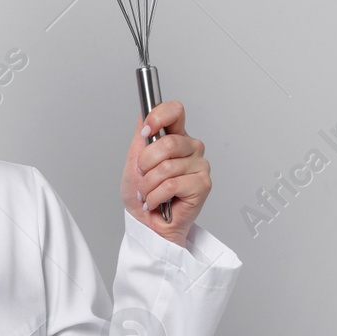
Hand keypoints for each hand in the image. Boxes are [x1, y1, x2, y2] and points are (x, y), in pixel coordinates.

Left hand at [120, 100, 211, 244]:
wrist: (145, 223)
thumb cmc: (142, 195)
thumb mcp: (134, 162)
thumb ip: (141, 138)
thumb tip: (143, 114)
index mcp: (176, 138)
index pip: (175, 112)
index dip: (159, 117)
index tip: (145, 132)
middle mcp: (191, 148)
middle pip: (169, 142)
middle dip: (146, 163)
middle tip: (143, 176)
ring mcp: (199, 166)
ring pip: (167, 167)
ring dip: (149, 185)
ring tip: (148, 194)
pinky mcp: (202, 184)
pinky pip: (172, 184)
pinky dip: (156, 196)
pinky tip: (156, 202)